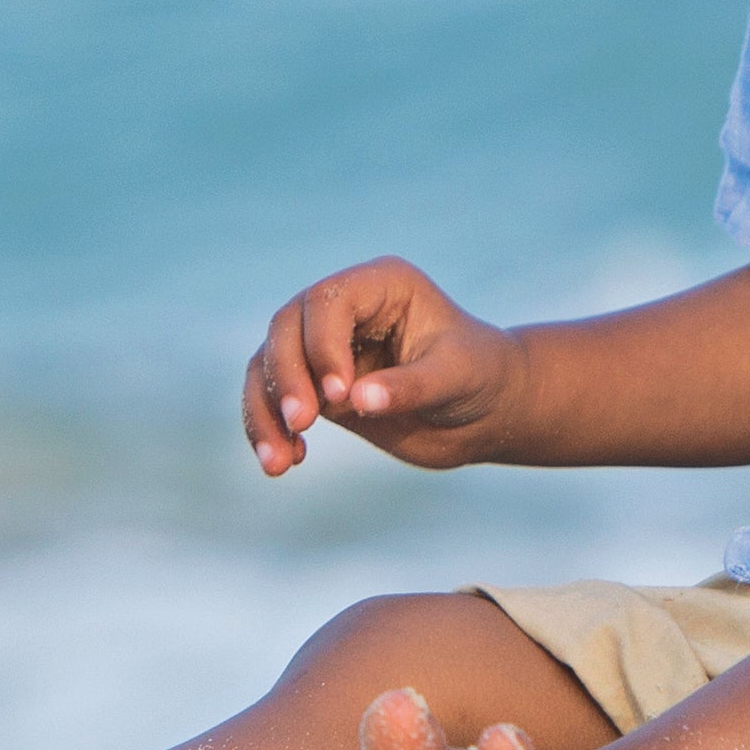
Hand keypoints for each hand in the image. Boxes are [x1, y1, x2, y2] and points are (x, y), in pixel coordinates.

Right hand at [241, 257, 529, 476]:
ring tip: (278, 462)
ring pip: (269, 364)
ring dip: (266, 411)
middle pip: (286, 328)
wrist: (484, 410)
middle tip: (302, 424)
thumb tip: (356, 401)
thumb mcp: (456, 379)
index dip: (323, 344)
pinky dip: (270, 429)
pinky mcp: (314, 384)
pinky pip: (273, 399)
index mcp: (382, 286)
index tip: (338, 394)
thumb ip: (410, 387)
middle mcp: (345, 309)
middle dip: (286, 377)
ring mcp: (324, 346)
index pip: (329, 301)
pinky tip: (286, 463)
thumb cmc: (480, 377)